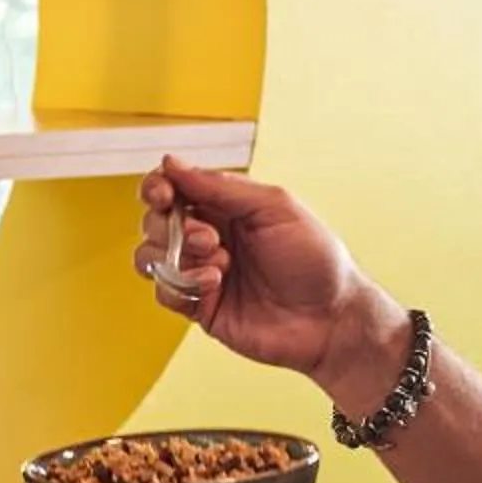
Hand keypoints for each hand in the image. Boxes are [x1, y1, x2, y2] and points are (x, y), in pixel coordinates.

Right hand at [137, 156, 393, 382]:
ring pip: (150, 256)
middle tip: (209, 237)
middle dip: (171, 225)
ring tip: (217, 263)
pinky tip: (214, 283)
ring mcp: (202, 273)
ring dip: (176, 255)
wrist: (331, 318)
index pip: (174, 188)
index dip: (158, 186)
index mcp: (227, 207)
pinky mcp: (200, 307)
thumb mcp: (275, 207)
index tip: (163, 192)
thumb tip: (172, 164)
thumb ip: (221, 186)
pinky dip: (182, 284)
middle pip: (155, 221)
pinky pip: (165, 292)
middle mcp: (210, 237)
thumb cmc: (315, 259)